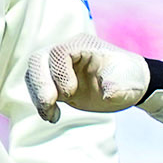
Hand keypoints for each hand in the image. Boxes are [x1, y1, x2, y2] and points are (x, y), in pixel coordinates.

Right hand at [25, 33, 151, 122]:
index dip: (59, 73)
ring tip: (50, 115)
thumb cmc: (129, 79)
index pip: (59, 53)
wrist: (128, 85)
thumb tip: (107, 93)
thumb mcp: (128, 82)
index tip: (70, 93)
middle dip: (39, 83)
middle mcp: (66, 54)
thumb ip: (117, 85)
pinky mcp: (55, 82)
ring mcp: (58, 67)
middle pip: (38, 60)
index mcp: (82, 46)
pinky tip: (53, 116)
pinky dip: (40, 103)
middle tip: (49, 105)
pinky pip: (37, 88)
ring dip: (37, 96)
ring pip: (33, 74)